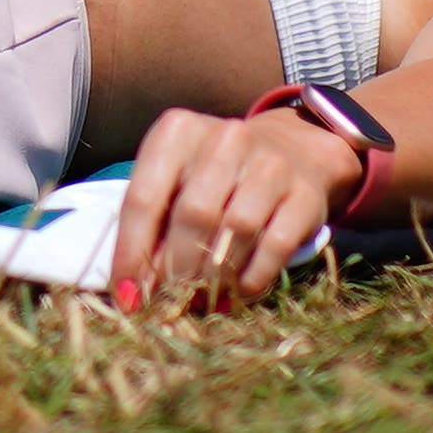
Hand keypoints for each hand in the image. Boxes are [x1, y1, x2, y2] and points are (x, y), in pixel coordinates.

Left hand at [104, 102, 371, 315]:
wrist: (292, 151)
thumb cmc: (214, 175)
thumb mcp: (176, 182)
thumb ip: (153, 226)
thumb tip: (133, 289)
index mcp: (178, 131)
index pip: (143, 198)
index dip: (131, 252)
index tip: (127, 296)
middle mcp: (226, 139)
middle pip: (192, 217)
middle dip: (175, 269)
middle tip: (169, 301)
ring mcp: (270, 164)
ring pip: (235, 232)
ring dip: (213, 277)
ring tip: (200, 299)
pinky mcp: (305, 195)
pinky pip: (275, 247)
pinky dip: (252, 278)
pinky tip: (238, 292)